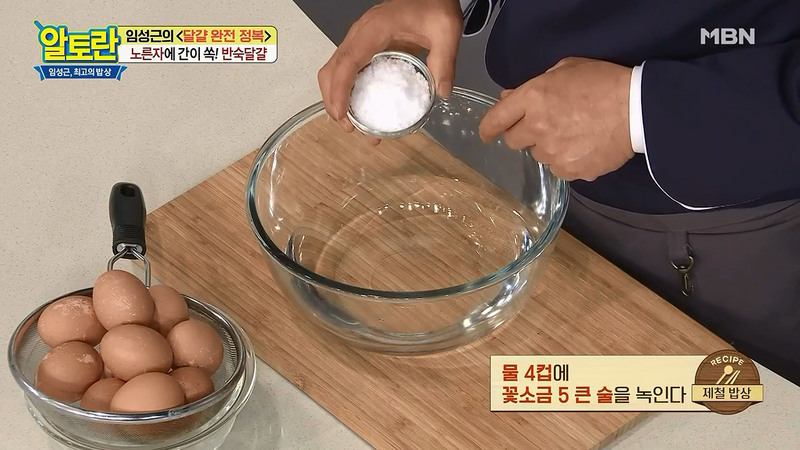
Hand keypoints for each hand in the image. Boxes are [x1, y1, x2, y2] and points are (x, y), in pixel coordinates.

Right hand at [317, 0, 462, 144]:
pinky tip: (360, 107)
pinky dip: (346, 90)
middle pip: (332, 69)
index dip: (340, 90)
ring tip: (354, 124)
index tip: (342, 114)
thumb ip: (444, 61)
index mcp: (375, 29)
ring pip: (334, 70)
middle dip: (333, 100)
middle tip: (350, 127)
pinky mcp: (364, 45)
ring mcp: (359, 39)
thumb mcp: (446, 31)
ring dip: (336, 97)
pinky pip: (346, 69)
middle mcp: (360, 34)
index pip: (348, 61)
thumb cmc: (434, 6)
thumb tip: (441, 92)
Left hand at [479, 57, 633, 180]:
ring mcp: (553, 152)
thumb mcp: (565, 69)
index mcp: (533, 98)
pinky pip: (558, 169)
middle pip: (513, 141)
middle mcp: (537, 127)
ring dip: (547, 147)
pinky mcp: (570, 170)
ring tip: (572, 134)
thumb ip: (532, 85)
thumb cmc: (603, 83)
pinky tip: (583, 147)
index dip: (488, 128)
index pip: (496, 119)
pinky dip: (566, 161)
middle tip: (544, 126)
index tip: (487, 133)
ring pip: (537, 156)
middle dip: (523, 134)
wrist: (638, 109)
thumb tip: (507, 99)